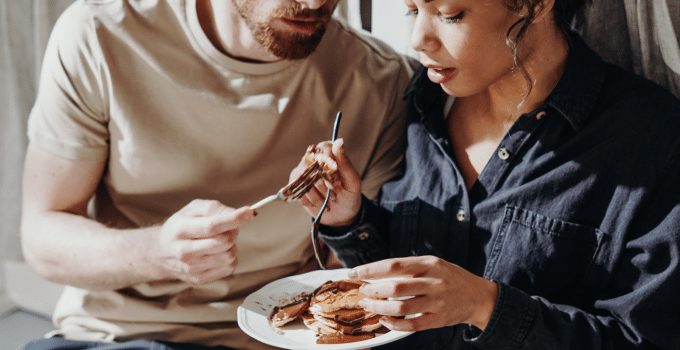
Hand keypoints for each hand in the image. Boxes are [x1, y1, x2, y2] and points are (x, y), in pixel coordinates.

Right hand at [152, 199, 254, 284]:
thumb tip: (236, 213)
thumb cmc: (180, 227)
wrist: (160, 253)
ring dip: (231, 246)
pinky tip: (217, 253)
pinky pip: (229, 268)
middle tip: (227, 228)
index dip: (233, 219)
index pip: (211, 226)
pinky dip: (229, 258)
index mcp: (180, 229)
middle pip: (224, 242)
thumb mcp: (192, 209)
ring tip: (219, 242)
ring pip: (229, 255)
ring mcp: (191, 268)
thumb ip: (214, 208)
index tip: (249, 212)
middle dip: (232, 231)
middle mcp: (183, 251)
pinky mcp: (199, 279)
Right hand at [290, 138, 361, 225]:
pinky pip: (298, 191)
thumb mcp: (352, 181)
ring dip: (318, 195)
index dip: (329, 165)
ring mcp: (302, 170)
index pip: (324, 149)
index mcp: (329, 152)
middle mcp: (313, 158)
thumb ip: (345, 162)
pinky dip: (310, 201)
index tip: (336, 180)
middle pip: (311, 165)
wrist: (341, 214)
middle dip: (323, 184)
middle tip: (334, 194)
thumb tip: (339, 141)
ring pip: (304, 180)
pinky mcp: (294, 184)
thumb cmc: (349, 195)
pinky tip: (318, 203)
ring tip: (327, 199)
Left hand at [349, 256, 498, 331]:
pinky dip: (395, 324)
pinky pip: (412, 325)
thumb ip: (408, 268)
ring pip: (401, 308)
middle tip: (362, 292)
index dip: (371, 270)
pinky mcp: (438, 319)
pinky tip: (385, 320)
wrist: (478, 296)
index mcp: (429, 264)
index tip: (354, 273)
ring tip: (370, 306)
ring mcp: (436, 302)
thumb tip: (375, 273)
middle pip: (396, 287)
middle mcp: (433, 282)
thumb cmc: (449, 277)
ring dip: (380, 308)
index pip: (394, 265)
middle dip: (373, 291)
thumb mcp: (432, 264)